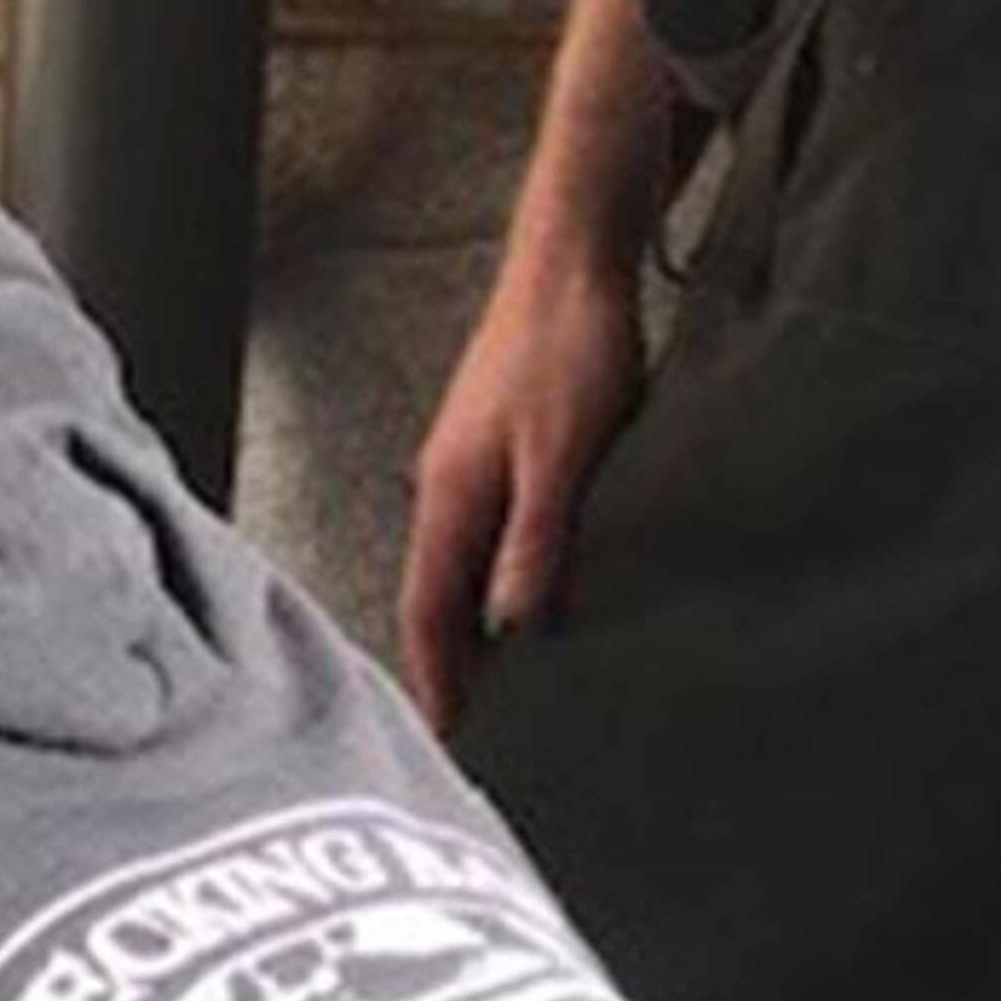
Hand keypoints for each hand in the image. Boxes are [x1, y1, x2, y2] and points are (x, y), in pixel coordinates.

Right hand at [398, 250, 645, 732]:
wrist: (572, 262)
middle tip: (467, 730)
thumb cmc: (569, 347)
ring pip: (455, 570)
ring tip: (493, 682)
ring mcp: (465, 469)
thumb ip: (537, 540)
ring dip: (466, 627)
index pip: (429, 613)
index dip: (437, 680)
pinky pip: (478, 539)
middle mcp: (444, 489)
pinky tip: (516, 594)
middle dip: (445, 666)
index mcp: (450, 498)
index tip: (445, 738)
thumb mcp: (564, 453)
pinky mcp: (493, 452)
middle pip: (434, 599)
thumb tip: (514, 624)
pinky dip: (486, 583)